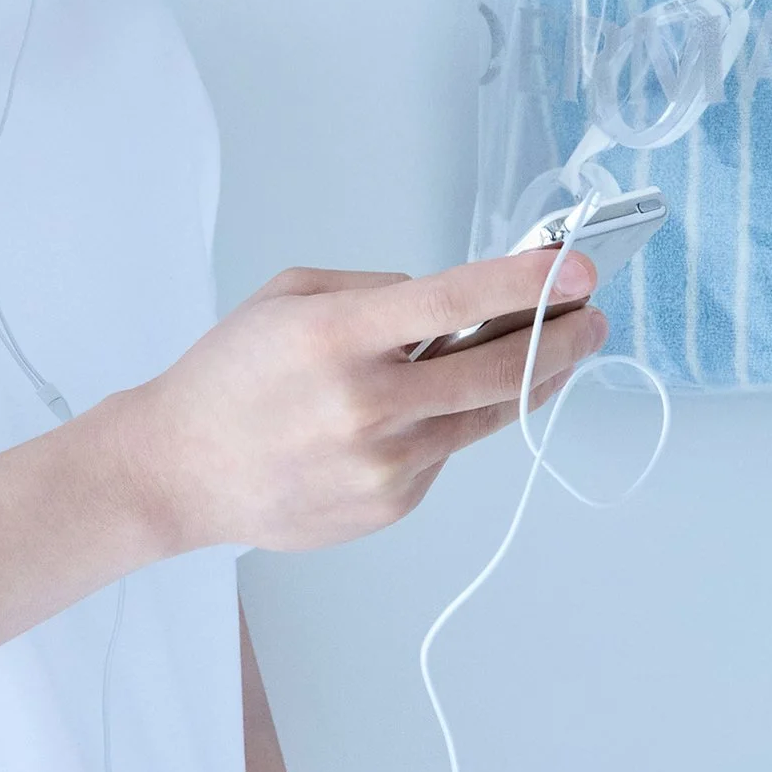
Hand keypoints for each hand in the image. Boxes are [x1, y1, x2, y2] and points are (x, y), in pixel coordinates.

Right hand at [120, 248, 604, 558]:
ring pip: (485, 415)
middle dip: (561, 337)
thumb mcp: (287, 296)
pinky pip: (445, 452)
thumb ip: (375, 292)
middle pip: (496, 368)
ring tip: (557, 353)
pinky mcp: (391, 504)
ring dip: (531, 380)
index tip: (580, 268)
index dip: (527, 282)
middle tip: (593, 316)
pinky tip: (440, 405)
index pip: (454, 300)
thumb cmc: (228, 376)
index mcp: (337, 336)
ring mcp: (384, 462)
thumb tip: (449, 307)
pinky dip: (452, 423)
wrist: (178, 471)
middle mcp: (367, 403)